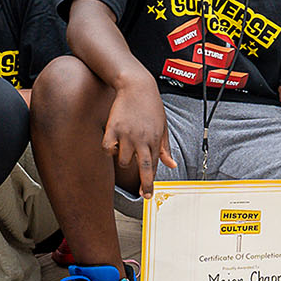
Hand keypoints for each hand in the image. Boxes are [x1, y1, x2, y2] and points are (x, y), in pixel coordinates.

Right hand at [104, 75, 175, 197]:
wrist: (136, 86)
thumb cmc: (151, 105)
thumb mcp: (163, 126)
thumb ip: (166, 147)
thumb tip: (172, 165)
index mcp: (155, 138)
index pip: (155, 165)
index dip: (151, 182)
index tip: (148, 194)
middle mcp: (142, 138)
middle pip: (143, 168)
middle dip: (144, 185)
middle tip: (143, 195)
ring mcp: (126, 134)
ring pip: (123, 160)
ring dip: (124, 160)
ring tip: (125, 150)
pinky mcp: (113, 128)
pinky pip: (108, 149)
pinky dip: (110, 151)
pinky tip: (113, 145)